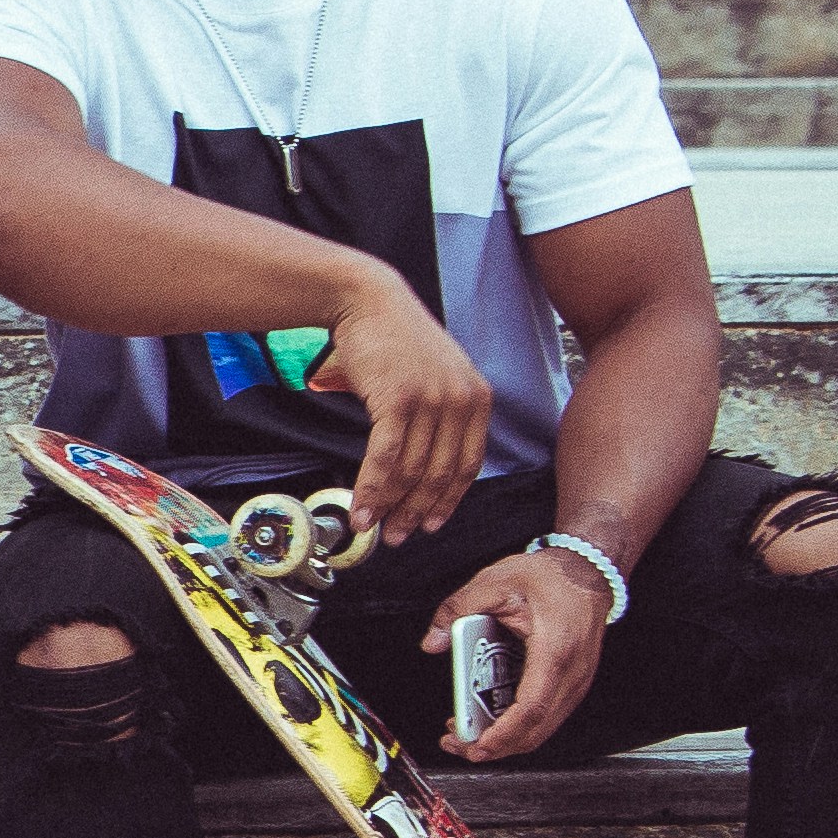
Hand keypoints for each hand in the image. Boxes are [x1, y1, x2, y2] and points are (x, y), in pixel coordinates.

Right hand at [308, 289, 492, 543]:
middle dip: (417, 512)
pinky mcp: (398, 400)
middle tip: (398, 536)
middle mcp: (460, 400)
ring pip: (411, 471)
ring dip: (390, 506)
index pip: (467, 465)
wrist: (368, 301)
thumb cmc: (395, 338)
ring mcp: (431, 400)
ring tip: (374, 527)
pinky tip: (360, 507)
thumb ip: (440, 413)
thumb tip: (419, 463)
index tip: (430, 523)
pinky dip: (371, 489)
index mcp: (476, 398)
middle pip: (440, 474)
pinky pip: (385, 457)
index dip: (448, 501)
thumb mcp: (436, 374)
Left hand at [425, 546, 609, 763]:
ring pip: (542, 728)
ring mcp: (576, 681)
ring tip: (466, 732)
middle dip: (495, 746)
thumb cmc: (550, 577)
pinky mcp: (572, 682)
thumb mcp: (494, 582)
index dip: (503, 733)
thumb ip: (457, 609)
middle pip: (536, 729)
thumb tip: (433, 640)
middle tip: (457, 744)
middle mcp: (572, 674)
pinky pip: (546, 715)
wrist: (588, 571)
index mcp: (555, 651)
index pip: (531, 707)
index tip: (476, 746)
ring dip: (505, 739)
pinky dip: (518, 724)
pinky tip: (490, 718)